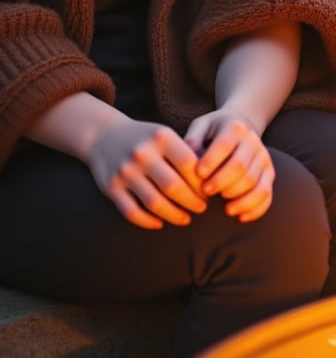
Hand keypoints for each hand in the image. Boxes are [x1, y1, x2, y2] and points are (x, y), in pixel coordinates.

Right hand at [87, 118, 207, 229]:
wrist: (103, 135)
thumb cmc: (145, 138)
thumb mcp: (164, 135)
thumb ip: (184, 153)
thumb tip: (210, 180)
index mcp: (161, 137)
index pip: (189, 164)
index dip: (202, 181)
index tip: (210, 190)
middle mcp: (142, 153)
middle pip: (174, 187)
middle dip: (192, 202)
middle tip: (202, 208)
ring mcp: (125, 172)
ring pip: (154, 203)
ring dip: (174, 215)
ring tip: (186, 218)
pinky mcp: (111, 188)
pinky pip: (133, 212)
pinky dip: (149, 222)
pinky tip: (160, 223)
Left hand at [185, 109, 274, 222]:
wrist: (241, 127)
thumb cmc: (214, 131)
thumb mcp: (202, 126)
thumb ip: (193, 139)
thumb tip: (187, 161)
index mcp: (235, 127)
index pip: (224, 145)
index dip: (211, 161)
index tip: (198, 175)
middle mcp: (253, 141)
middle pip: (240, 166)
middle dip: (221, 183)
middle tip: (206, 192)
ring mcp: (263, 157)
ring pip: (254, 182)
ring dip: (238, 198)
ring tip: (223, 207)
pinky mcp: (269, 172)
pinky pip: (266, 193)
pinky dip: (255, 208)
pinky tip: (240, 217)